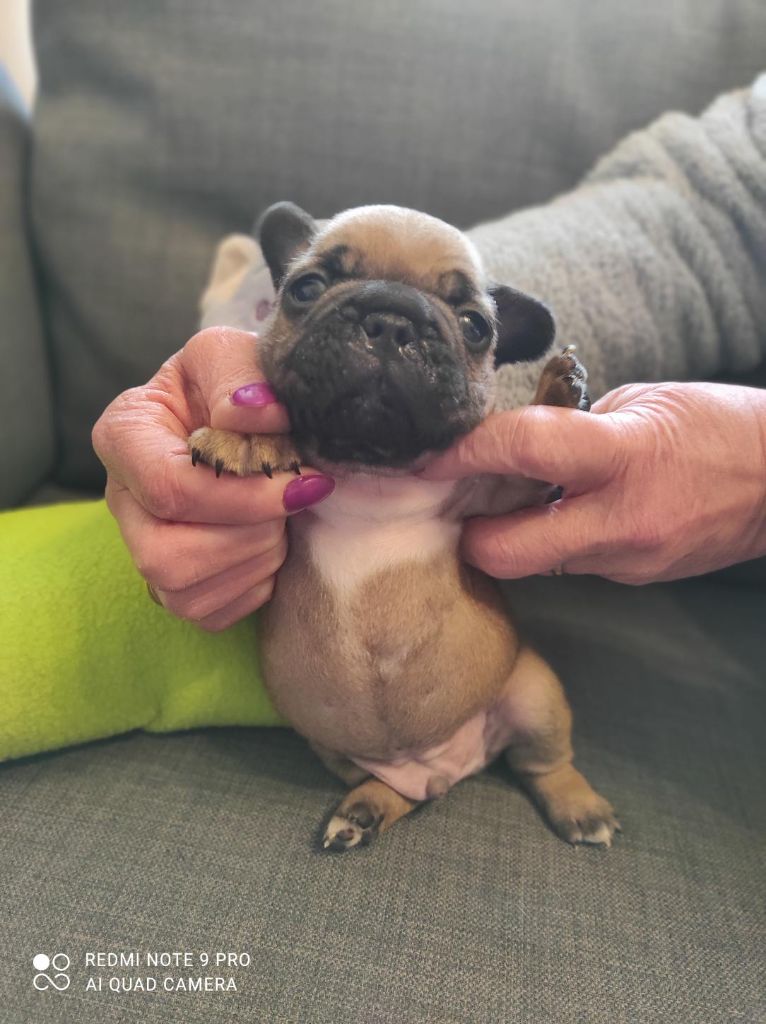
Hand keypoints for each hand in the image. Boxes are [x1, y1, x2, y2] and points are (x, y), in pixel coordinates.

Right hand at [92, 327, 333, 629]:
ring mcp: (141, 549)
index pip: (167, 486)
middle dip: (247, 534)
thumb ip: (239, 372)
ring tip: (281, 520)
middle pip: (166, 555)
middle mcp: (122, 500)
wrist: (250, 423)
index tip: (302, 483)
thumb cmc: (232, 384)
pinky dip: (252, 586)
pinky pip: (209, 614)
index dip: (241, 495)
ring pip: (185, 591)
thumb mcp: (231, 354)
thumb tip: (253, 412)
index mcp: (124, 436)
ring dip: (256, 559)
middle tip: (290, 501)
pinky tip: (268, 546)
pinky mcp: (173, 588)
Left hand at [421, 382, 765, 583]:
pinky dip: (547, 538)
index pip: (525, 449)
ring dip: (506, 534)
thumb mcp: (640, 404)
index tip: (428, 453)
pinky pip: (567, 562)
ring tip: (501, 498)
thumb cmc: (718, 428)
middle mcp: (621, 523)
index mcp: (625, 458)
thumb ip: (571, 427)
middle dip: (467, 530)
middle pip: (505, 550)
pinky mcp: (632, 579)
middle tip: (453, 499)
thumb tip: (511, 446)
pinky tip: (554, 511)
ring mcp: (627, 561)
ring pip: (532, 563)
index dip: (464, 452)